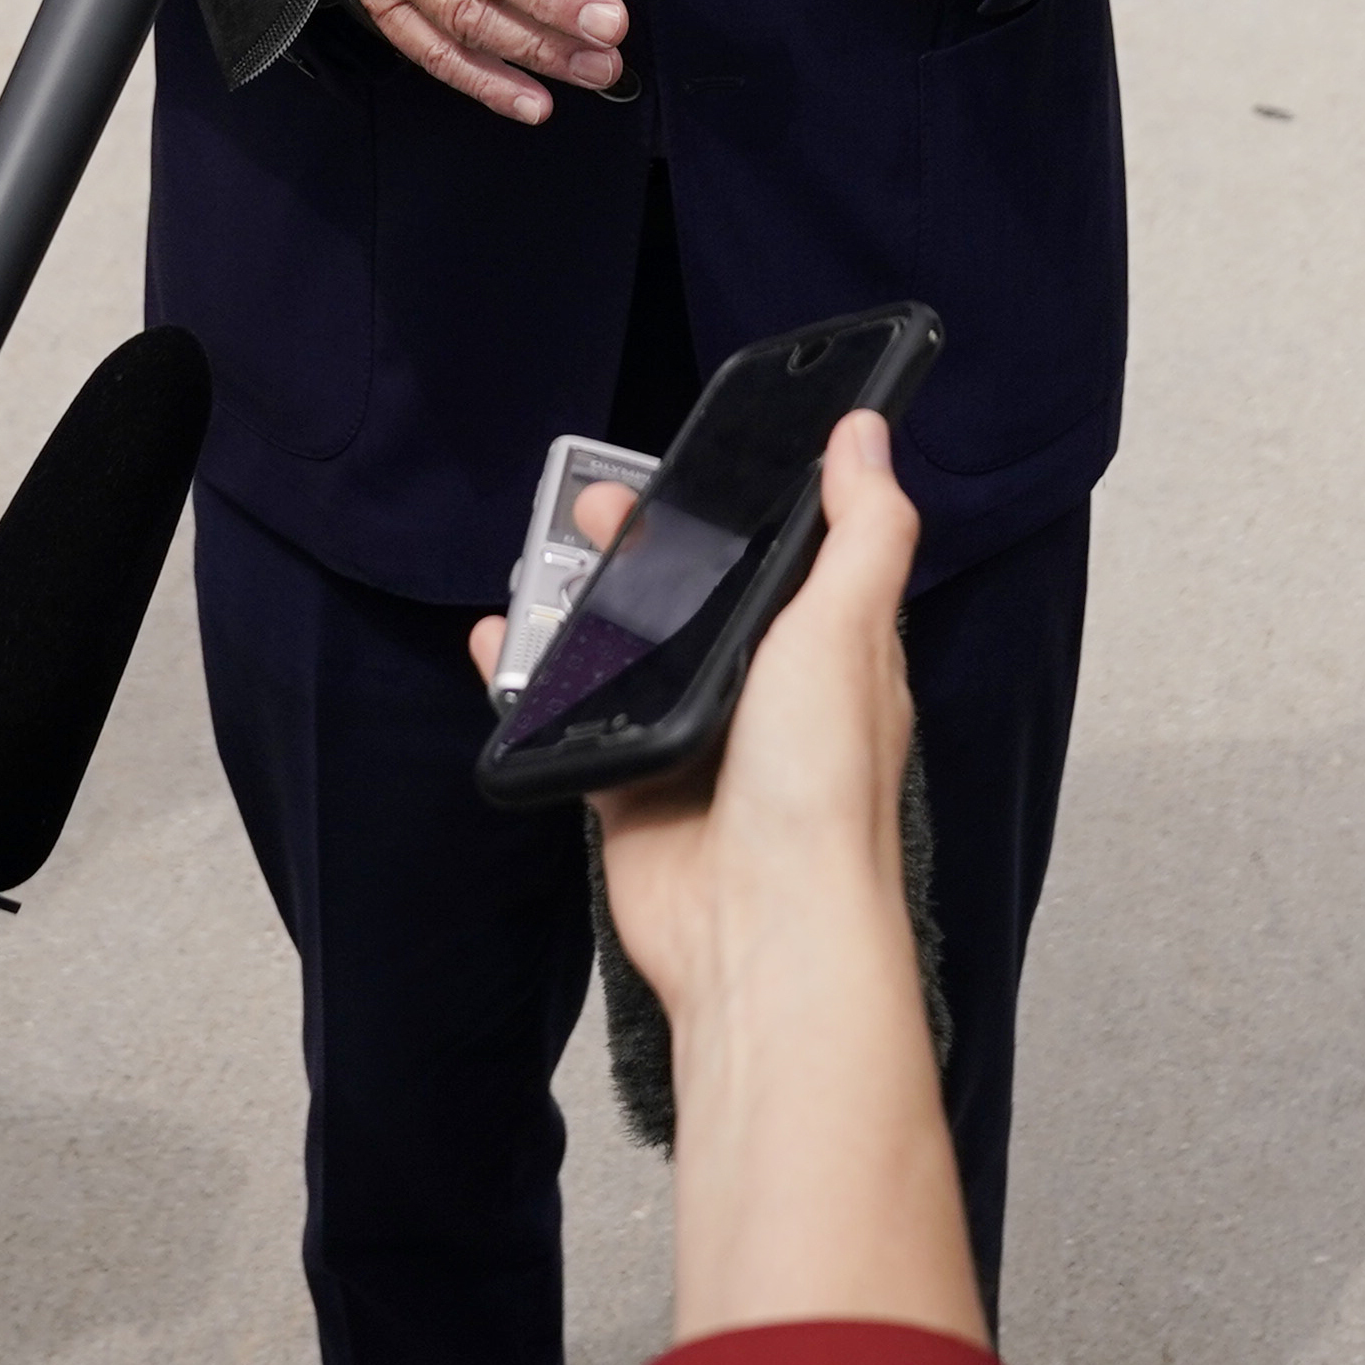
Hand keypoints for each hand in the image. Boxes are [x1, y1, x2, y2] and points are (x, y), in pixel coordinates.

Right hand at [470, 412, 980, 1345]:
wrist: (759, 929)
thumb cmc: (820, 786)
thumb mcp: (847, 629)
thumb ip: (861, 531)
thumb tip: (868, 435)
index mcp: (829, 657)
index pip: (792, 565)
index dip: (748, 513)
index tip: (697, 463)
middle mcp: (763, 702)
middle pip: (695, 604)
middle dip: (647, 551)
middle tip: (594, 503)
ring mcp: (692, 749)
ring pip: (627, 658)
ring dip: (582, 608)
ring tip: (540, 560)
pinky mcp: (628, 793)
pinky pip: (570, 723)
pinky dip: (529, 682)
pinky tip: (497, 643)